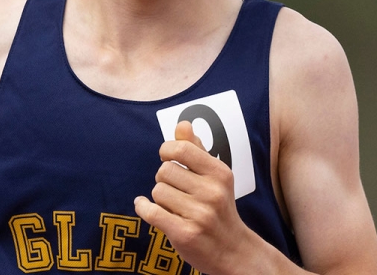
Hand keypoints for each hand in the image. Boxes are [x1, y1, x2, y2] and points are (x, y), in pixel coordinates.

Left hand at [134, 121, 253, 273]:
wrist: (234, 252)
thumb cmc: (219, 209)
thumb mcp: (215, 178)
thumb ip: (197, 150)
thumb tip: (182, 124)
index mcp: (220, 173)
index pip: (182, 148)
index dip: (167, 150)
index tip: (166, 157)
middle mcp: (212, 192)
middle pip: (164, 171)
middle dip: (163, 180)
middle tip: (175, 191)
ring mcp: (199, 214)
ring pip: (157, 191)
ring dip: (159, 199)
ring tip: (173, 207)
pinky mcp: (185, 233)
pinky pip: (150, 211)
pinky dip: (143, 208)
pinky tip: (145, 208)